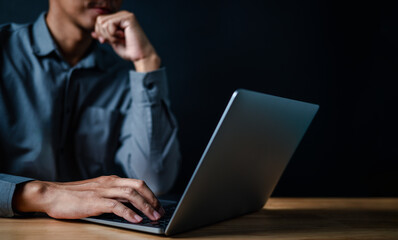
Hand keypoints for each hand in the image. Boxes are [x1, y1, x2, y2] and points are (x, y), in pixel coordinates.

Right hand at [12, 175, 164, 222]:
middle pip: (138, 186)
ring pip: (131, 195)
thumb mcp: (96, 192)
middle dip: (152, 199)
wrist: (51, 194)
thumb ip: (111, 196)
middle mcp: (109, 183)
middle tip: (160, 211)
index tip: (157, 205)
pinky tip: (136, 220)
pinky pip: (116, 206)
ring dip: (145, 207)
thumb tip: (128, 206)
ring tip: (153, 217)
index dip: (150, 194)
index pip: (137, 184)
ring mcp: (102, 191)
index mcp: (111, 180)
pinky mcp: (95, 202)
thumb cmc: (72, 196)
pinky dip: (129, 213)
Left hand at [91, 11, 160, 71]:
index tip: (111, 41)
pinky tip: (123, 37)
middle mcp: (122, 15)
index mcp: (118, 19)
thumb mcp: (112, 42)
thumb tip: (92, 33)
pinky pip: (110, 24)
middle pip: (99, 20)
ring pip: (103, 22)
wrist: (140, 56)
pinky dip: (113, 34)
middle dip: (104, 34)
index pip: (99, 21)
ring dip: (110, 35)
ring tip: (121, 39)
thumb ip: (104, 36)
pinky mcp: (128, 18)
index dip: (101, 33)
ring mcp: (125, 15)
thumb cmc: (129, 50)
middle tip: (117, 40)